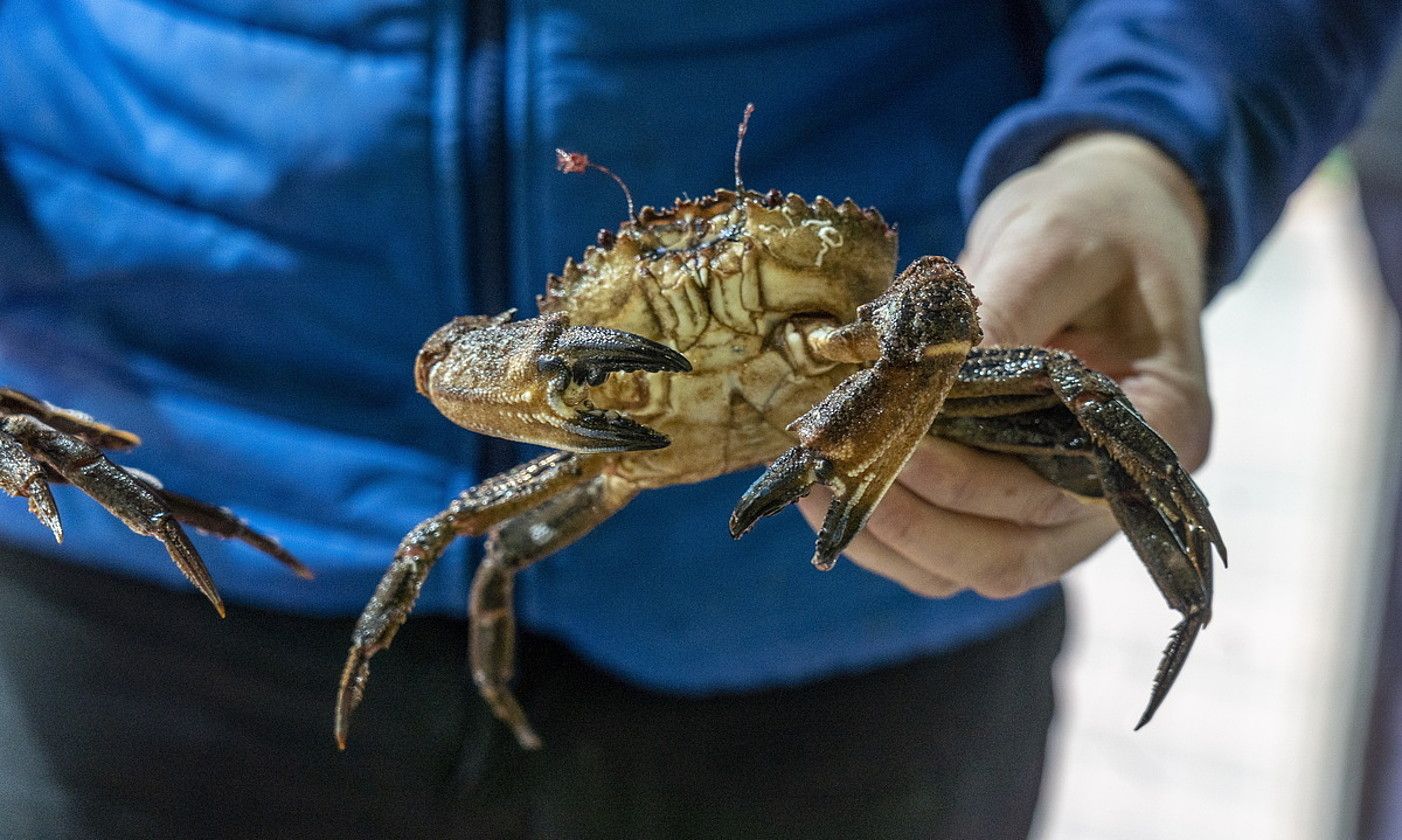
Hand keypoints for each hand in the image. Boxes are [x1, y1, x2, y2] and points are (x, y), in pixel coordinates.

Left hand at [798, 132, 1213, 598]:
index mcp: (1162, 426)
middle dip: (911, 518)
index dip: (966, 482)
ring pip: (969, 567)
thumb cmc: (1099, 221)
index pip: (1061, 494)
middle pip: (1010, 555)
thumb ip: (999, 311)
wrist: (1111, 215)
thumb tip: (922, 374)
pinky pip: (944, 548)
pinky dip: (885, 529)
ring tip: (816, 476)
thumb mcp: (1053, 245)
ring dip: (887, 536)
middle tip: (833, 464)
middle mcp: (1116, 489)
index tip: (887, 433)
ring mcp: (1063, 506)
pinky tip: (831, 482)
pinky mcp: (1009, 497)